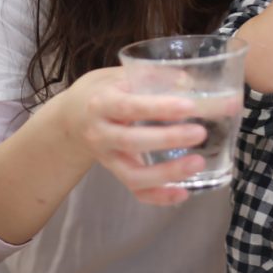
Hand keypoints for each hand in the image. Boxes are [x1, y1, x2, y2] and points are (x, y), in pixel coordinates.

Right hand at [53, 67, 208, 205]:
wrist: (72, 116)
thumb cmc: (105, 90)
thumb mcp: (121, 75)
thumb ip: (153, 76)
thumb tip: (190, 81)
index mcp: (102, 103)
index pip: (130, 106)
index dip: (159, 108)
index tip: (189, 107)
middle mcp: (100, 133)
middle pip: (132, 141)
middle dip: (168, 139)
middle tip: (200, 133)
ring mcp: (106, 158)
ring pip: (132, 175)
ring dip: (167, 173)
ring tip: (198, 163)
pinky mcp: (115, 173)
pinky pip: (135, 190)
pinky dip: (158, 196)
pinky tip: (183, 193)